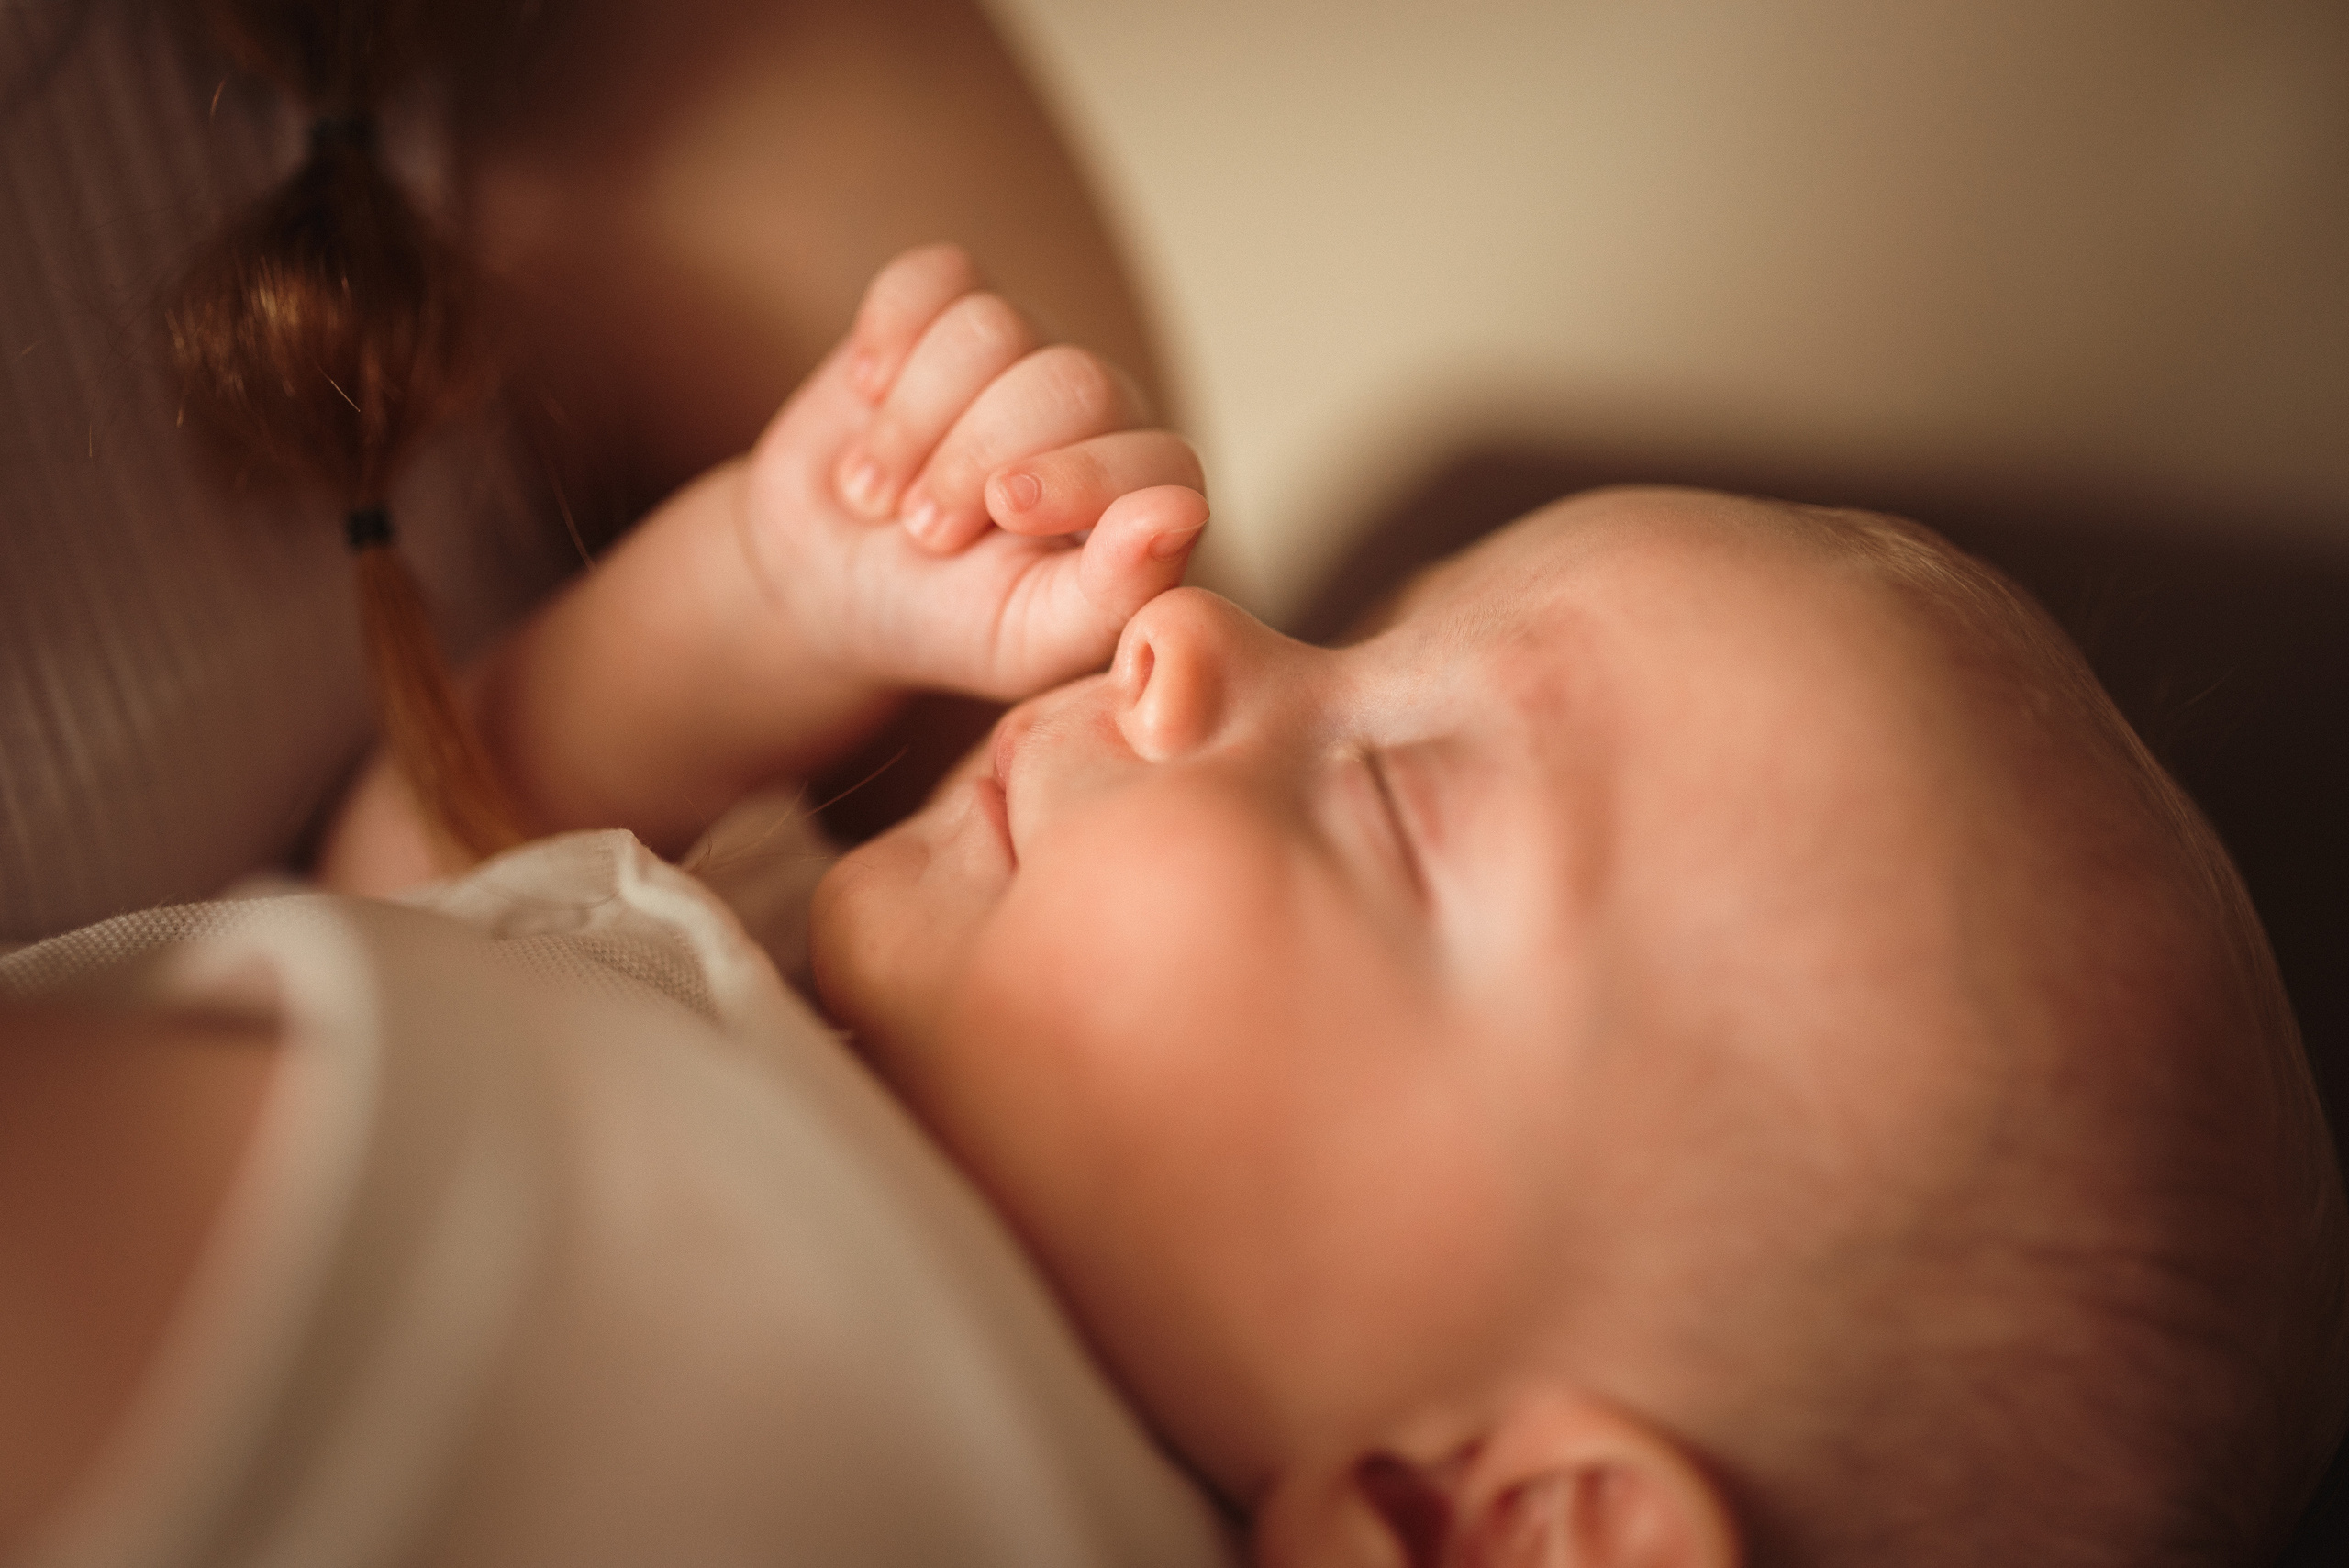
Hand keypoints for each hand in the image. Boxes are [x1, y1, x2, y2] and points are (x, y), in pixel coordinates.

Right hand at [738, 245, 1207, 700]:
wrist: (825, 580)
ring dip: (912, 422)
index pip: (1161, 459)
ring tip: (878, 491)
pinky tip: (867, 398)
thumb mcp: (1022, 641)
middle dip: (974, 459)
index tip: (1004, 516)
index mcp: (1139, 497)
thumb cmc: (943, 620)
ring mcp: (1025, 352)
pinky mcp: (950, 305)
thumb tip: (1182, 513)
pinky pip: (934, 277)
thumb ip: (1113, 596)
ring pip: (992, 329)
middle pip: (1071, 383)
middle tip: (923, 531)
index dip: (1084, 479)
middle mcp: (1098, 414)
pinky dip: (884, 341)